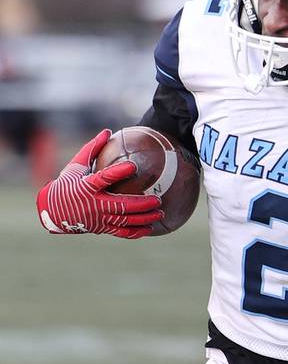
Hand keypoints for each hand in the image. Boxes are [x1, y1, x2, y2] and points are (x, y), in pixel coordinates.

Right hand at [36, 129, 162, 238]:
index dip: (118, 173)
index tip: (133, 166)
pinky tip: (149, 228)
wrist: (51, 211)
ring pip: (124, 221)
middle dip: (141, 204)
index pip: (103, 179)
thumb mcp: (76, 165)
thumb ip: (92, 149)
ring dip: (143, 218)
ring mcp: (98, 219)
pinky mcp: (101, 228)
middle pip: (120, 206)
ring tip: (160, 213)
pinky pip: (121, 232)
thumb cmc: (66, 184)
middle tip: (158, 199)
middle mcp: (93, 205)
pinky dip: (136, 232)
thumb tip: (107, 131)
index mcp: (87, 187)